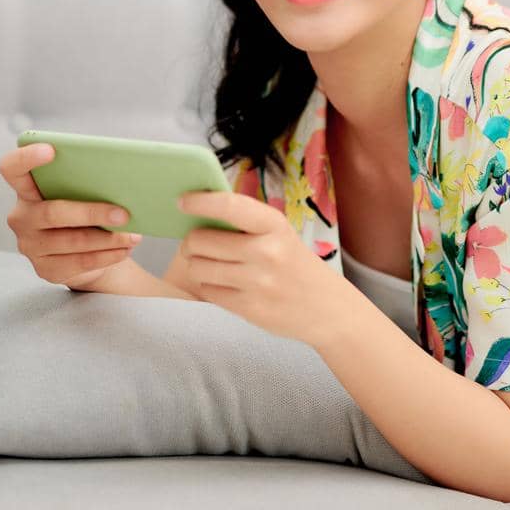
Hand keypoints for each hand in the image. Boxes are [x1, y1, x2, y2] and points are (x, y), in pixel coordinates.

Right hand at [0, 142, 142, 289]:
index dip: (26, 158)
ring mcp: (30, 245)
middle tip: (124, 213)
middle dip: (91, 212)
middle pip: (52, 212)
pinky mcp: (45, 269)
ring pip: (70, 241)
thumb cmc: (85, 212)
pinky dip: (105, 255)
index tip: (51, 150)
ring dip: (106, 238)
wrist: (86, 254)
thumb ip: (88, 182)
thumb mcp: (83, 193)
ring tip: (132, 234)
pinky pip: (78, 262)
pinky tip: (124, 248)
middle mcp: (22, 217)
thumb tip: (121, 177)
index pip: (11, 169)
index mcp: (27, 189)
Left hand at [176, 189, 350, 347]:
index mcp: (274, 225)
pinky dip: (209, 287)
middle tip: (197, 244)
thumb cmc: (294, 263)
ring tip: (212, 265)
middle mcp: (266, 252)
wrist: (326, 308)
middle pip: (200, 240)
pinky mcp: (250, 308)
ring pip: (198, 268)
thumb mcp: (279, 234)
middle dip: (191, 242)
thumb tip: (195, 214)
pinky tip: (225, 284)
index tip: (182, 201)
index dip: (200, 202)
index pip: (230, 206)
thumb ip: (244, 224)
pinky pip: (208, 292)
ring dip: (197, 266)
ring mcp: (258, 283)